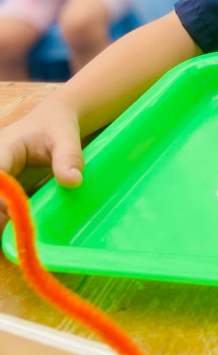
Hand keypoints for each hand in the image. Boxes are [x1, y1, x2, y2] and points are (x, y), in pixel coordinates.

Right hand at [0, 106, 82, 231]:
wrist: (55, 121)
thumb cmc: (57, 125)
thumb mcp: (65, 136)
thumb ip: (68, 156)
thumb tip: (73, 181)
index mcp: (3, 149)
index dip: (2, 197)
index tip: (18, 212)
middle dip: (3, 211)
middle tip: (22, 229)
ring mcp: (1, 181)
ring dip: (6, 219)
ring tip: (25, 233)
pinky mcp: (7, 192)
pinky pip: (5, 209)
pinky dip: (14, 220)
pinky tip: (27, 230)